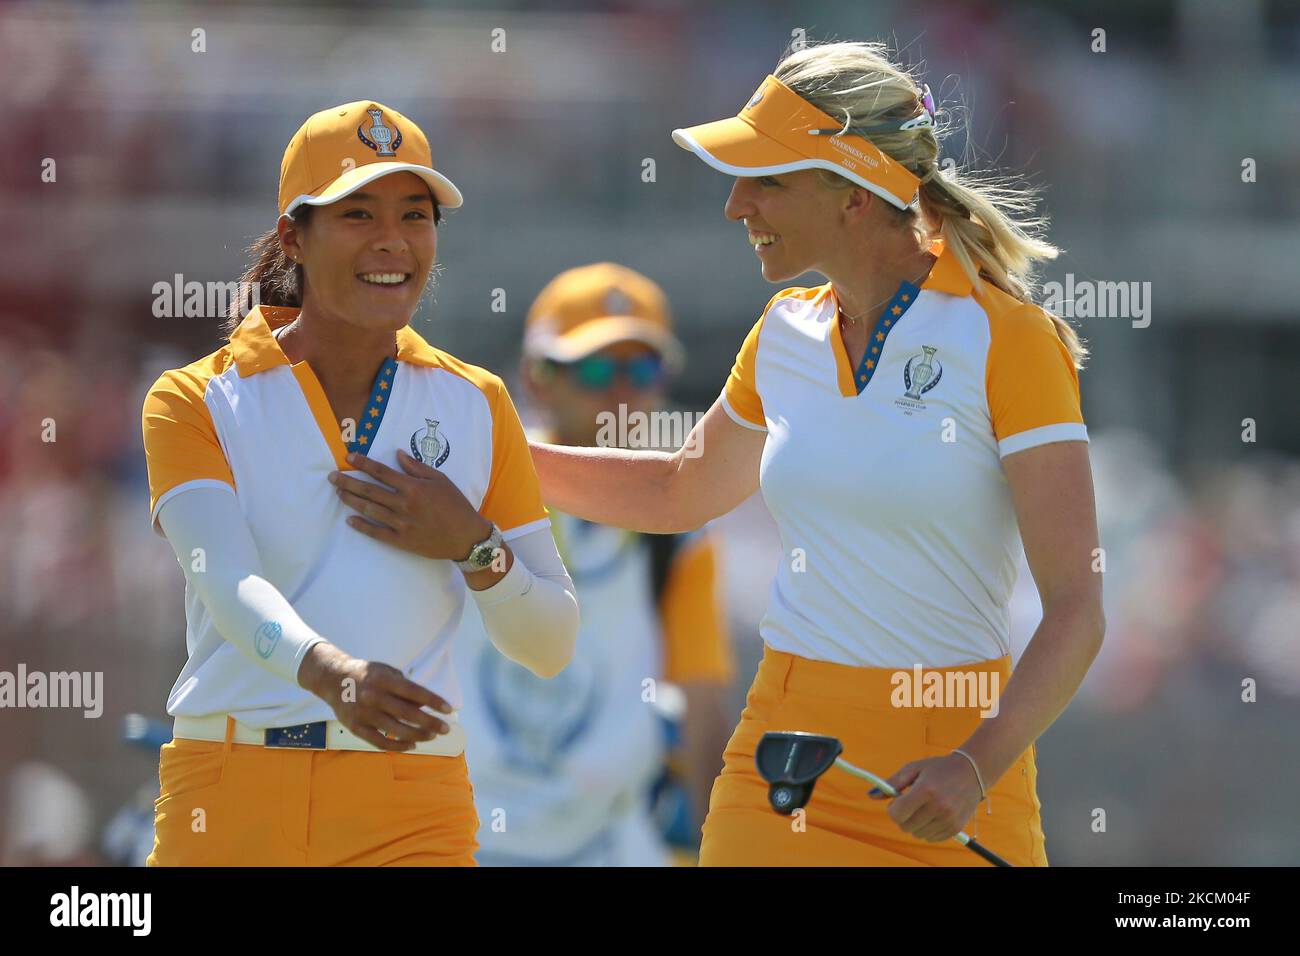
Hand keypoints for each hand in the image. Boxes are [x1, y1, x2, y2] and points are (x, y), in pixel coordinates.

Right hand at [297, 642, 453, 751]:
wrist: (333, 680)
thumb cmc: (367, 675)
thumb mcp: (387, 672)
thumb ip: (405, 687)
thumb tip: (425, 704)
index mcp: (382, 679)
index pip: (413, 691)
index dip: (432, 701)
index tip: (448, 709)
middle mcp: (373, 696)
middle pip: (406, 713)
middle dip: (429, 722)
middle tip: (446, 729)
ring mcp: (363, 713)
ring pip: (395, 730)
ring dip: (417, 735)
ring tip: (431, 736)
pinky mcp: (356, 727)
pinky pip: (379, 742)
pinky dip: (397, 746)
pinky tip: (411, 745)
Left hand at [329, 450, 489, 560]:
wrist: (466, 536)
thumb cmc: (456, 505)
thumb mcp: (441, 480)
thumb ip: (417, 467)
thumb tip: (397, 454)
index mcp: (413, 487)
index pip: (382, 472)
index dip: (363, 464)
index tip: (349, 458)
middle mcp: (404, 504)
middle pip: (370, 490)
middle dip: (348, 482)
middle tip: (332, 477)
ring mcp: (401, 523)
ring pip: (370, 509)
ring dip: (351, 500)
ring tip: (338, 493)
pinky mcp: (402, 540)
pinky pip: (377, 532)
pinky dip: (362, 526)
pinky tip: (350, 520)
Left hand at [869, 753, 983, 841]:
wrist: (972, 772)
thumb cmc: (939, 768)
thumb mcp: (913, 768)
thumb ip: (892, 782)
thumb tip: (871, 795)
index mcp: (925, 790)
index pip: (896, 814)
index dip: (892, 809)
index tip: (897, 801)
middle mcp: (938, 807)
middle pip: (905, 826)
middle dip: (903, 816)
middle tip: (911, 803)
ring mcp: (948, 819)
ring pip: (917, 833)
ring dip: (915, 823)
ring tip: (924, 807)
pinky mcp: (956, 827)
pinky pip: (931, 838)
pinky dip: (927, 829)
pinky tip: (933, 815)